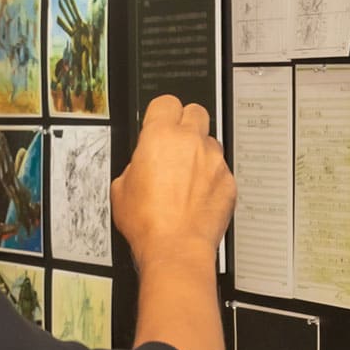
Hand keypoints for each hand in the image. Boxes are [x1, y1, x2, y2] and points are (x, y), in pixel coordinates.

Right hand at [112, 95, 235, 272]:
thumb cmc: (147, 222)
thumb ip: (135, 165)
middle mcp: (191, 142)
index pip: (166, 102)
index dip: (160, 113)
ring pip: (210, 141)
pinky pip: (221, 169)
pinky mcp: (228, 181)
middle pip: (196, 111)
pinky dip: (210, 178)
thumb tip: (142, 165)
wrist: (175, 247)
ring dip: (199, 152)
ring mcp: (214, 161)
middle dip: (185, 123)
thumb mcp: (120, 188)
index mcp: (159, 137)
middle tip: (174, 142)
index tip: (157, 123)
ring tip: (185, 176)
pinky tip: (196, 196)